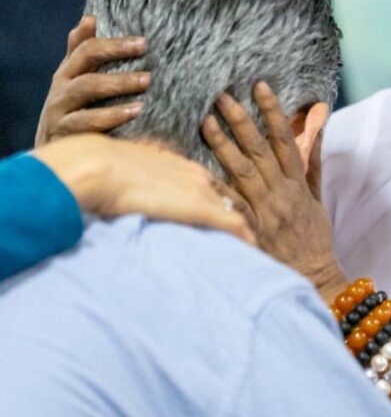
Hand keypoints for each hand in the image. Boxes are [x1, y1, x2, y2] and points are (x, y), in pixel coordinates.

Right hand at [32, 134, 255, 244]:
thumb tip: (139, 186)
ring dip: (251, 229)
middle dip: (252, 214)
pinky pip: (234, 225)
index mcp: (186, 167)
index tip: (240, 216)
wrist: (99, 167)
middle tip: (264, 231)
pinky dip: (246, 238)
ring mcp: (203, 192)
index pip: (219, 186)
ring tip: (262, 246)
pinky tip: (254, 250)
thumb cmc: (105, 168)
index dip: (230, 201)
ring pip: (240, 211)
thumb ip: (146, 179)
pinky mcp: (200, 208)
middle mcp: (201, 177)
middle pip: (237, 197)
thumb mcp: (133, 169)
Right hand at [35, 17, 148, 146]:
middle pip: (86, 59)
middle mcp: (61, 88)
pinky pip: (87, 123)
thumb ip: (81, 52)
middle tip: (147, 51)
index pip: (87, 48)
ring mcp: (59, 111)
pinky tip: (135, 112)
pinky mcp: (64, 134)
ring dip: (118, 83)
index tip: (143, 41)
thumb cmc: (73, 112)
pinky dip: (112, 116)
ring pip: (85, 88)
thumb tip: (89, 17)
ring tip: (146, 81)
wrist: (54, 157)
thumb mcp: (76, 82)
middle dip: (116, 55)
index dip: (113, 43)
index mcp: (68, 73)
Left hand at [201, 82, 346, 298]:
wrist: (312, 275)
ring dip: (222, 144)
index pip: (285, 139)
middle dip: (241, 120)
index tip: (260, 86)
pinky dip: (214, 184)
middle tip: (222, 94)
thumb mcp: (317, 197)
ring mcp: (263, 209)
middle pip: (259, 149)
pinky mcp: (249, 227)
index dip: (273, 111)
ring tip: (204, 120)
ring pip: (241, 171)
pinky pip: (229, 203)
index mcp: (297, 182)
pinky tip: (195, 168)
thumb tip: (317, 127)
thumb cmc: (313, 236)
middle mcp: (280, 192)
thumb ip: (312, 162)